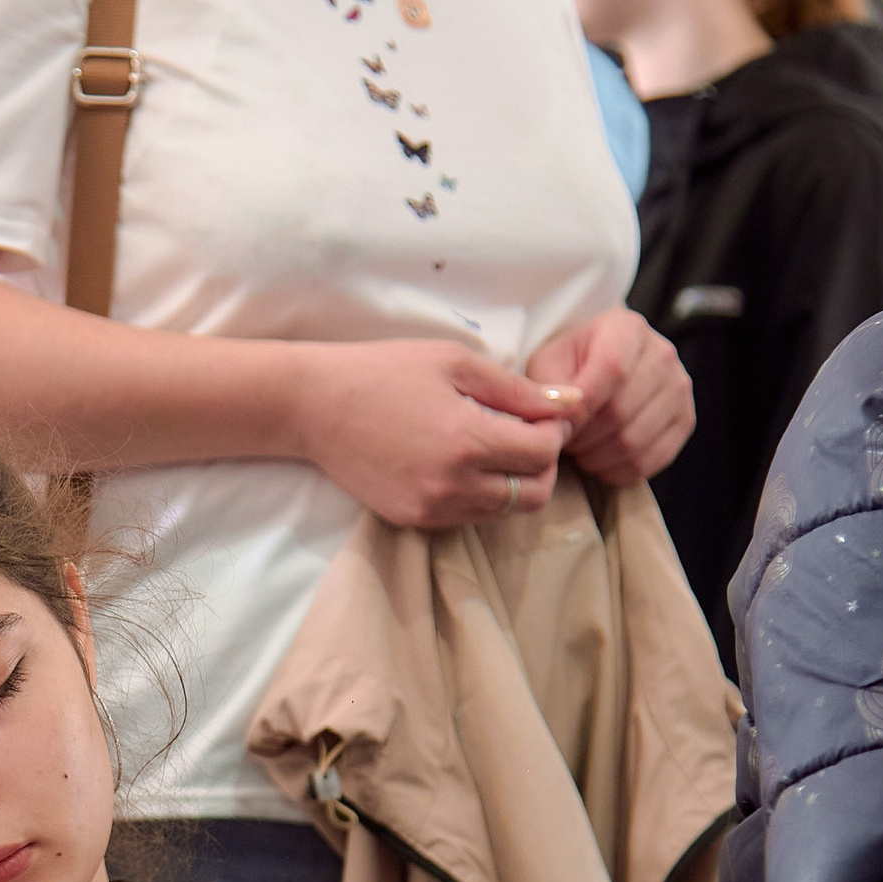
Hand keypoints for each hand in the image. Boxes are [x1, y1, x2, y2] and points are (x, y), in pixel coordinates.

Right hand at [292, 341, 584, 528]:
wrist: (313, 407)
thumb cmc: (383, 371)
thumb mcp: (454, 362)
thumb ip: (516, 388)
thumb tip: (569, 402)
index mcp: (468, 439)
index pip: (544, 451)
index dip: (554, 430)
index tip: (542, 412)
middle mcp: (454, 483)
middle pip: (535, 494)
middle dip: (543, 465)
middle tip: (527, 436)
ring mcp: (431, 507)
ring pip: (503, 512)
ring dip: (513, 483)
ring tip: (494, 448)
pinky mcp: (412, 519)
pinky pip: (467, 516)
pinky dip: (479, 495)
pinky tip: (461, 464)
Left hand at [525, 307, 692, 486]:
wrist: (598, 369)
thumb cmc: (569, 365)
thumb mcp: (548, 365)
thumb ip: (549, 390)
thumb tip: (563, 422)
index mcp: (627, 329)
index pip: (612, 369)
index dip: (581, 406)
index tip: (558, 425)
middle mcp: (662, 354)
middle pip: (622, 410)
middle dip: (583, 436)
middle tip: (562, 441)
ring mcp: (679, 389)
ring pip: (634, 441)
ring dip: (596, 456)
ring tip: (578, 448)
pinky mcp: (684, 421)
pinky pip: (649, 460)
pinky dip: (616, 470)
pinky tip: (598, 460)